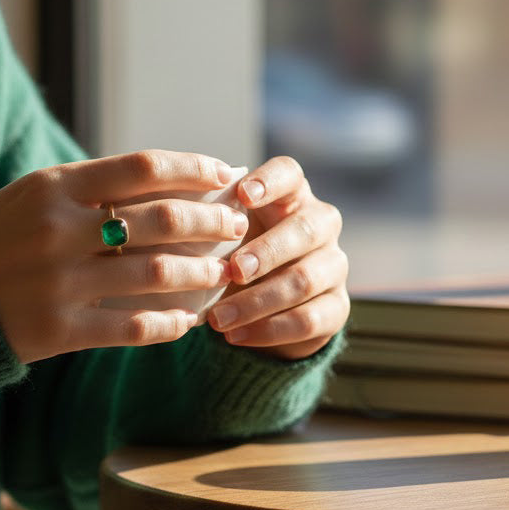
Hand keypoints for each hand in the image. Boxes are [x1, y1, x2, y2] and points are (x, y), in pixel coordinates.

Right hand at [0, 150, 249, 363]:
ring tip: (223, 273)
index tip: (225, 173)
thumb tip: (165, 181)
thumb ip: (91, 187)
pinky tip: (188, 321)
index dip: (193, 168)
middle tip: (238, 224)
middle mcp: (61, 229)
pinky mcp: (60, 329)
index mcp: (54, 187)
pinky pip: (133, 325)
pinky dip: (169, 323)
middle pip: (161, 218)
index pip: (143, 167)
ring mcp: (61, 281)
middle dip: (211, 220)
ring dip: (201, 272)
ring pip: (156, 272)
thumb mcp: (32, 195)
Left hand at [205, 156, 348, 359]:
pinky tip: (235, 336)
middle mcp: (320, 225)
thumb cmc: (233, 256)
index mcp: (291, 195)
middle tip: (232, 270)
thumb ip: (208, 224)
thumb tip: (170, 221)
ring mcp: (334, 266)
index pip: (289, 173)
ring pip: (305, 280)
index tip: (241, 196)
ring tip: (219, 318)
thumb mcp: (221, 237)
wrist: (262, 308)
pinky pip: (308, 320)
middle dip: (266, 251)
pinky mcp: (337, 308)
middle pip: (304, 229)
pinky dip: (268, 330)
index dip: (269, 181)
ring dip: (258, 301)